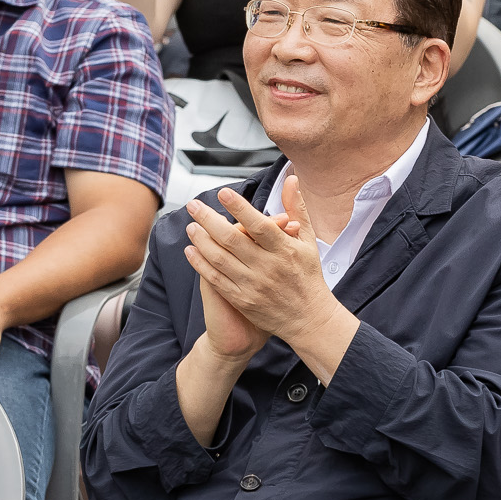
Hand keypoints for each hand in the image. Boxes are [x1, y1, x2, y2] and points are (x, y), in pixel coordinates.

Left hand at [183, 179, 337, 345]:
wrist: (309, 319)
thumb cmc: (308, 276)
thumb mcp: (308, 242)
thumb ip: (297, 209)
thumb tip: (291, 179)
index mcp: (285, 250)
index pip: (258, 225)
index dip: (239, 208)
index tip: (222, 193)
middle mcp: (268, 267)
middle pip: (233, 240)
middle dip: (209, 220)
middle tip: (193, 205)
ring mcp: (254, 285)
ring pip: (220, 259)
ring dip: (201, 241)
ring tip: (190, 226)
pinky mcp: (243, 300)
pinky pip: (217, 280)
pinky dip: (201, 265)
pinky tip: (191, 251)